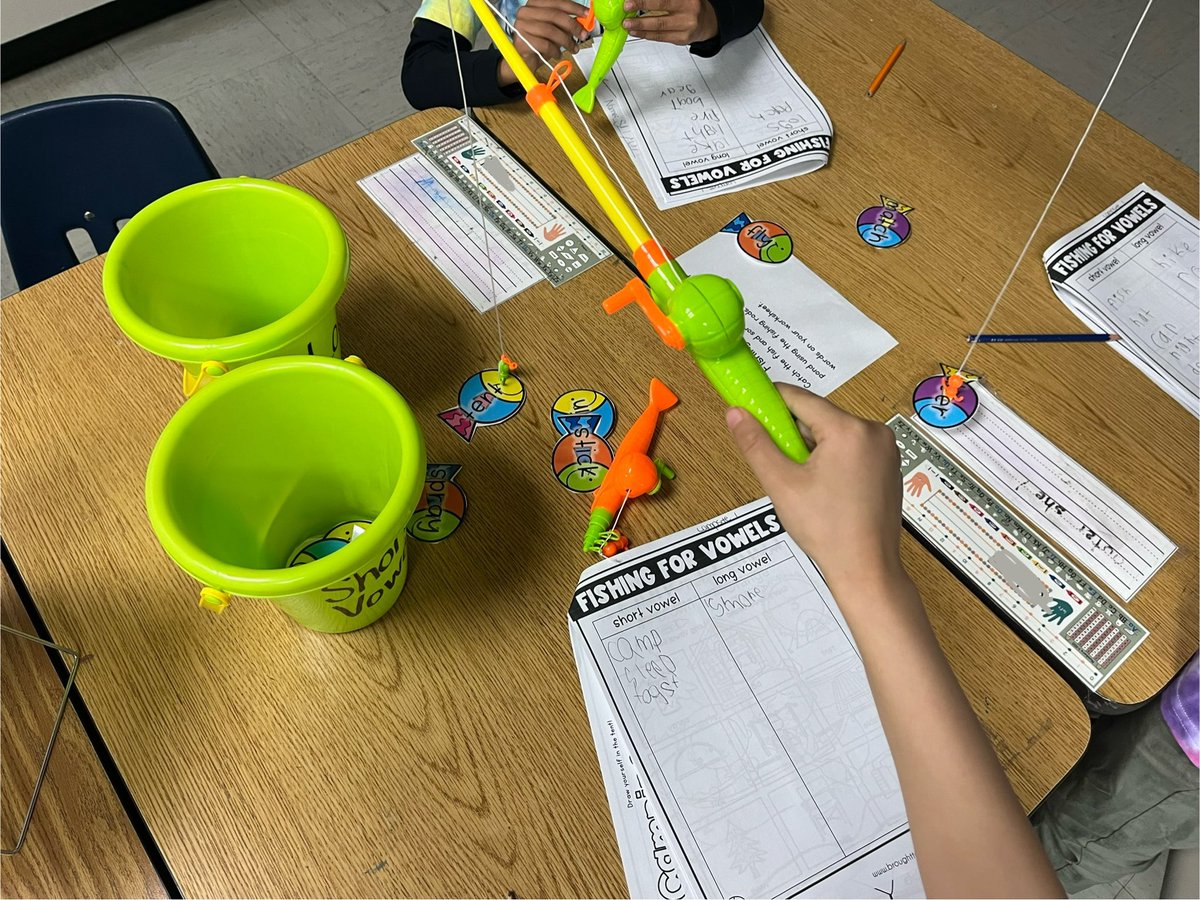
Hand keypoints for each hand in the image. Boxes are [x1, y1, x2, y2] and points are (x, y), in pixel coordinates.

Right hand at [502, 0, 589, 80]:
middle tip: (583, 35)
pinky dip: (555, 51)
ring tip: (573, 48)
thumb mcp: (555, 30)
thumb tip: (583, 22)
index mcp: (534, 4)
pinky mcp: (521, 40)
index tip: (587, 14)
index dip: (574, 7)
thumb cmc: (539, 43)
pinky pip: (544, 44)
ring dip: (566, 41)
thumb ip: (566, 23)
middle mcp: (526, 11)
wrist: (523, 60)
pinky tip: (557, 54)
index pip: (557, 1)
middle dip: (573, 25)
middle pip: (555, 15)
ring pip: (550, 30)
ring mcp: (521, 25)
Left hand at [622, 0, 717, 44]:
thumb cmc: (689, 5)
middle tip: (627, 6)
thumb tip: (640, 0)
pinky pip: (661, 37)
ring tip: (627, 23)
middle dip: (642, 5)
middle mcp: (689, 8)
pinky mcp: (683, 38)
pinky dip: (646, 34)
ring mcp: (687, 25)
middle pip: (662, 5)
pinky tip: (636, 31)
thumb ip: (661, 0)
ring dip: (640, 24)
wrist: (706, 22)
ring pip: (660, 25)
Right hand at [725, 384, 904, 593]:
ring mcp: (885, 449)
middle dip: (792, 433)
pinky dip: (831, 458)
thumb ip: (756, 444)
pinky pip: (851, 449)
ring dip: (811, 448)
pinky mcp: (888, 465)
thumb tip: (736, 413)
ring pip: (834, 433)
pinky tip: (821, 488)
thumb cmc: (828, 531)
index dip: (770, 402)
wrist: (866, 568)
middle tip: (775, 460)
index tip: (749, 406)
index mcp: (849, 430)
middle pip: (818, 416)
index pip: (800, 398)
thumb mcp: (781, 484)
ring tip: (800, 482)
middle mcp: (873, 432)